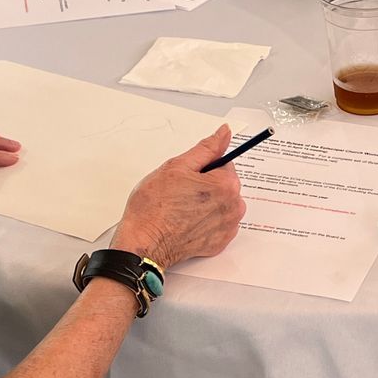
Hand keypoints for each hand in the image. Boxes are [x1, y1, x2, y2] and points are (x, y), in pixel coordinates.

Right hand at [114, 125, 247, 270]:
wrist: (143, 243)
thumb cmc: (154, 207)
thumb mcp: (177, 167)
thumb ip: (206, 149)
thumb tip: (224, 133)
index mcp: (227, 185)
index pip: (224, 163)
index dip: (203, 167)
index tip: (189, 176)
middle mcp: (233, 207)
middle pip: (224, 184)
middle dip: (206, 185)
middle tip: (181, 192)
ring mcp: (227, 227)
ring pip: (221, 204)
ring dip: (207, 203)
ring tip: (182, 208)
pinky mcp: (219, 243)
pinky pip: (217, 224)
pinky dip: (205, 221)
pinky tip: (186, 222)